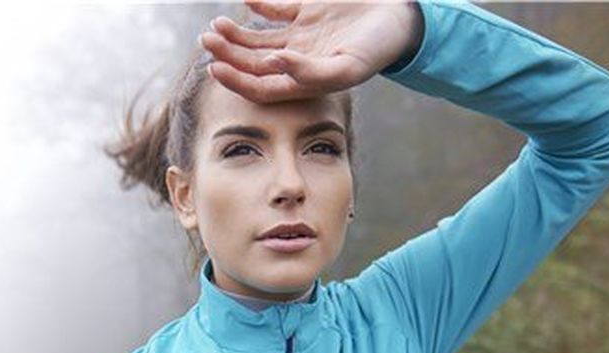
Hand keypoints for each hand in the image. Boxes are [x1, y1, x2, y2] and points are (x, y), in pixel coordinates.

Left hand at [199, 0, 422, 102]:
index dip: (235, 81)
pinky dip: (256, 4)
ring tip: (215, 25)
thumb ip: (310, 72)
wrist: (401, 16)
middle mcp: (297, 62)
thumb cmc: (377, 48)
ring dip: (235, 33)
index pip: (260, 88)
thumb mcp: (348, 67)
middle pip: (252, 63)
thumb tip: (272, 63)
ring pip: (257, 38)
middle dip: (227, 54)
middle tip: (207, 40)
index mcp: (304, 82)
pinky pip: (273, 9)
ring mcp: (300, 36)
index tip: (214, 68)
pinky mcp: (305, 10)